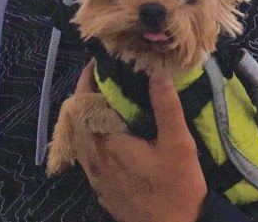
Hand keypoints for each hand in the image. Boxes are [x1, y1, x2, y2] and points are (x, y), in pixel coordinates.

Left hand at [72, 64, 207, 221]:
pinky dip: (98, 140)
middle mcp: (94, 161)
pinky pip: (91, 158)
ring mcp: (96, 179)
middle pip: (79, 121)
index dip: (87, 82)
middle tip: (109, 80)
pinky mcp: (103, 191)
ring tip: (112, 105)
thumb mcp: (178, 144)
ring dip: (93, 120)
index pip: (82, 105)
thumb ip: (166, 107)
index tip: (98, 65)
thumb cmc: (176, 189)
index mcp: (106, 145)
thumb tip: (157, 73)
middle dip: (90, 98)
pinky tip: (118, 137)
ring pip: (84, 141)